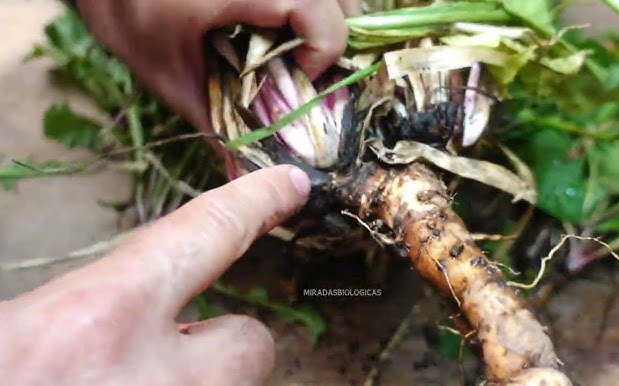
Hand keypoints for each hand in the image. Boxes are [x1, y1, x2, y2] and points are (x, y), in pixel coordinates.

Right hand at [0, 166, 310, 384]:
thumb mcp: (16, 332)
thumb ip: (84, 311)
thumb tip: (142, 298)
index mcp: (94, 321)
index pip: (206, 233)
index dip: (255, 202)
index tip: (291, 186)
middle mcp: (152, 381)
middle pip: (251, 342)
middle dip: (219, 346)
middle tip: (166, 359)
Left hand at [74, 0, 360, 131]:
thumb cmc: (120, 9)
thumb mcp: (165, 73)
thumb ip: (212, 121)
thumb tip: (242, 173)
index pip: (322, 18)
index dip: (325, 54)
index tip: (301, 78)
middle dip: (339, 38)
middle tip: (313, 69)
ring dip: (328, 19)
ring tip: (304, 48)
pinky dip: (310, 7)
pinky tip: (284, 26)